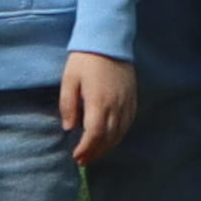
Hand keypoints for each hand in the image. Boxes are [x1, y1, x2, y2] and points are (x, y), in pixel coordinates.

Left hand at [57, 49, 134, 163]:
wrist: (109, 39)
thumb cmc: (85, 58)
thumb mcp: (69, 79)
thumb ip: (68, 105)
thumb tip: (69, 127)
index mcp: (99, 102)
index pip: (94, 135)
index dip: (86, 149)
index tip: (77, 157)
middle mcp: (116, 106)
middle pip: (108, 138)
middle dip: (96, 152)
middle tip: (83, 160)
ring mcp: (127, 103)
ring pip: (120, 133)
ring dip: (107, 147)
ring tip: (95, 154)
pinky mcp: (133, 98)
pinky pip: (128, 123)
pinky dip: (119, 135)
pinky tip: (110, 138)